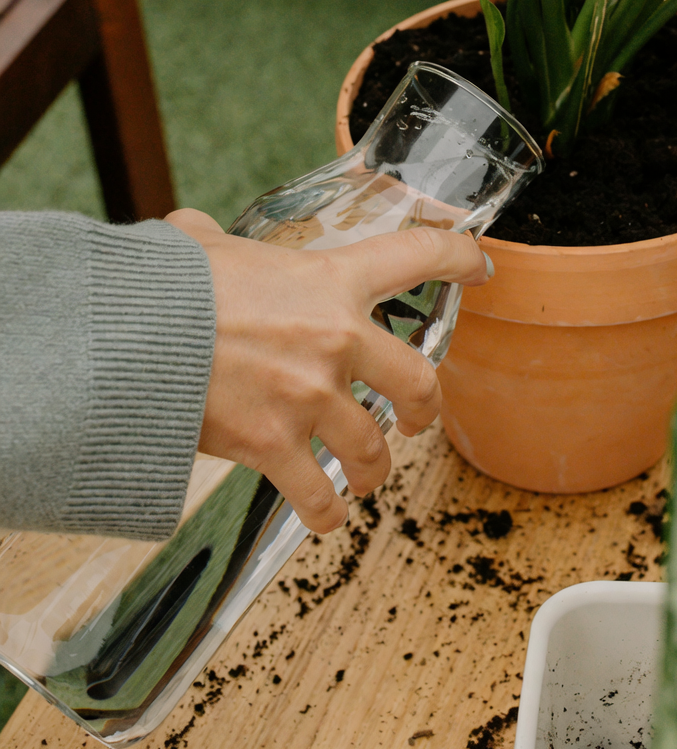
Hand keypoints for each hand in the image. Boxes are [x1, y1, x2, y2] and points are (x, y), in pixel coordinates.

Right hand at [165, 209, 490, 532]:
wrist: (128, 336)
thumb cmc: (168, 284)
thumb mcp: (204, 244)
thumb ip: (215, 240)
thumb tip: (190, 234)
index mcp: (332, 280)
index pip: (418, 255)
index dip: (458, 257)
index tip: (476, 265)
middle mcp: (337, 340)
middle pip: (418, 382)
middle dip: (424, 408)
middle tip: (417, 418)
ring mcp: (311, 398)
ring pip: (372, 449)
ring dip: (373, 468)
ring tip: (363, 477)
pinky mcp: (275, 448)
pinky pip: (318, 496)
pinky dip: (326, 513)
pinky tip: (325, 515)